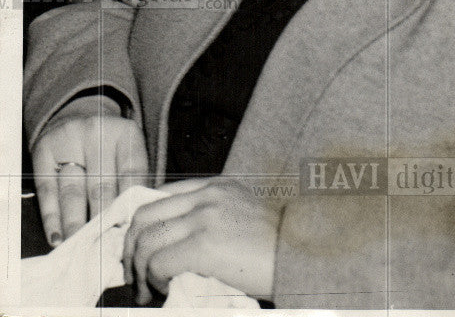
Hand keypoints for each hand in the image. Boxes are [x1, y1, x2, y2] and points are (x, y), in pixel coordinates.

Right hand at [31, 93, 149, 244]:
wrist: (79, 113)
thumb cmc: (110, 145)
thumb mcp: (129, 151)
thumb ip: (135, 181)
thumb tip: (138, 222)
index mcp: (126, 133)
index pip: (132, 174)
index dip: (130, 207)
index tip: (129, 234)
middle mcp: (98, 133)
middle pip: (101, 187)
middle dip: (103, 221)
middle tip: (106, 249)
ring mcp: (69, 140)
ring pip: (73, 191)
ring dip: (76, 225)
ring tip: (81, 249)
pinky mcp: (45, 150)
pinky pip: (48, 189)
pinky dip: (52, 217)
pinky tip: (57, 237)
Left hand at [122, 177, 278, 303]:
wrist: (301, 255)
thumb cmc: (275, 246)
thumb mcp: (240, 216)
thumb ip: (210, 218)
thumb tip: (172, 245)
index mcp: (215, 186)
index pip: (158, 197)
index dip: (140, 229)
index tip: (138, 254)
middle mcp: (206, 196)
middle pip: (144, 217)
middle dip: (130, 251)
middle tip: (134, 277)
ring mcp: (204, 218)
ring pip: (146, 241)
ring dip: (138, 272)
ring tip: (147, 291)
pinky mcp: (204, 245)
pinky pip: (159, 263)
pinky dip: (153, 281)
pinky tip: (163, 291)